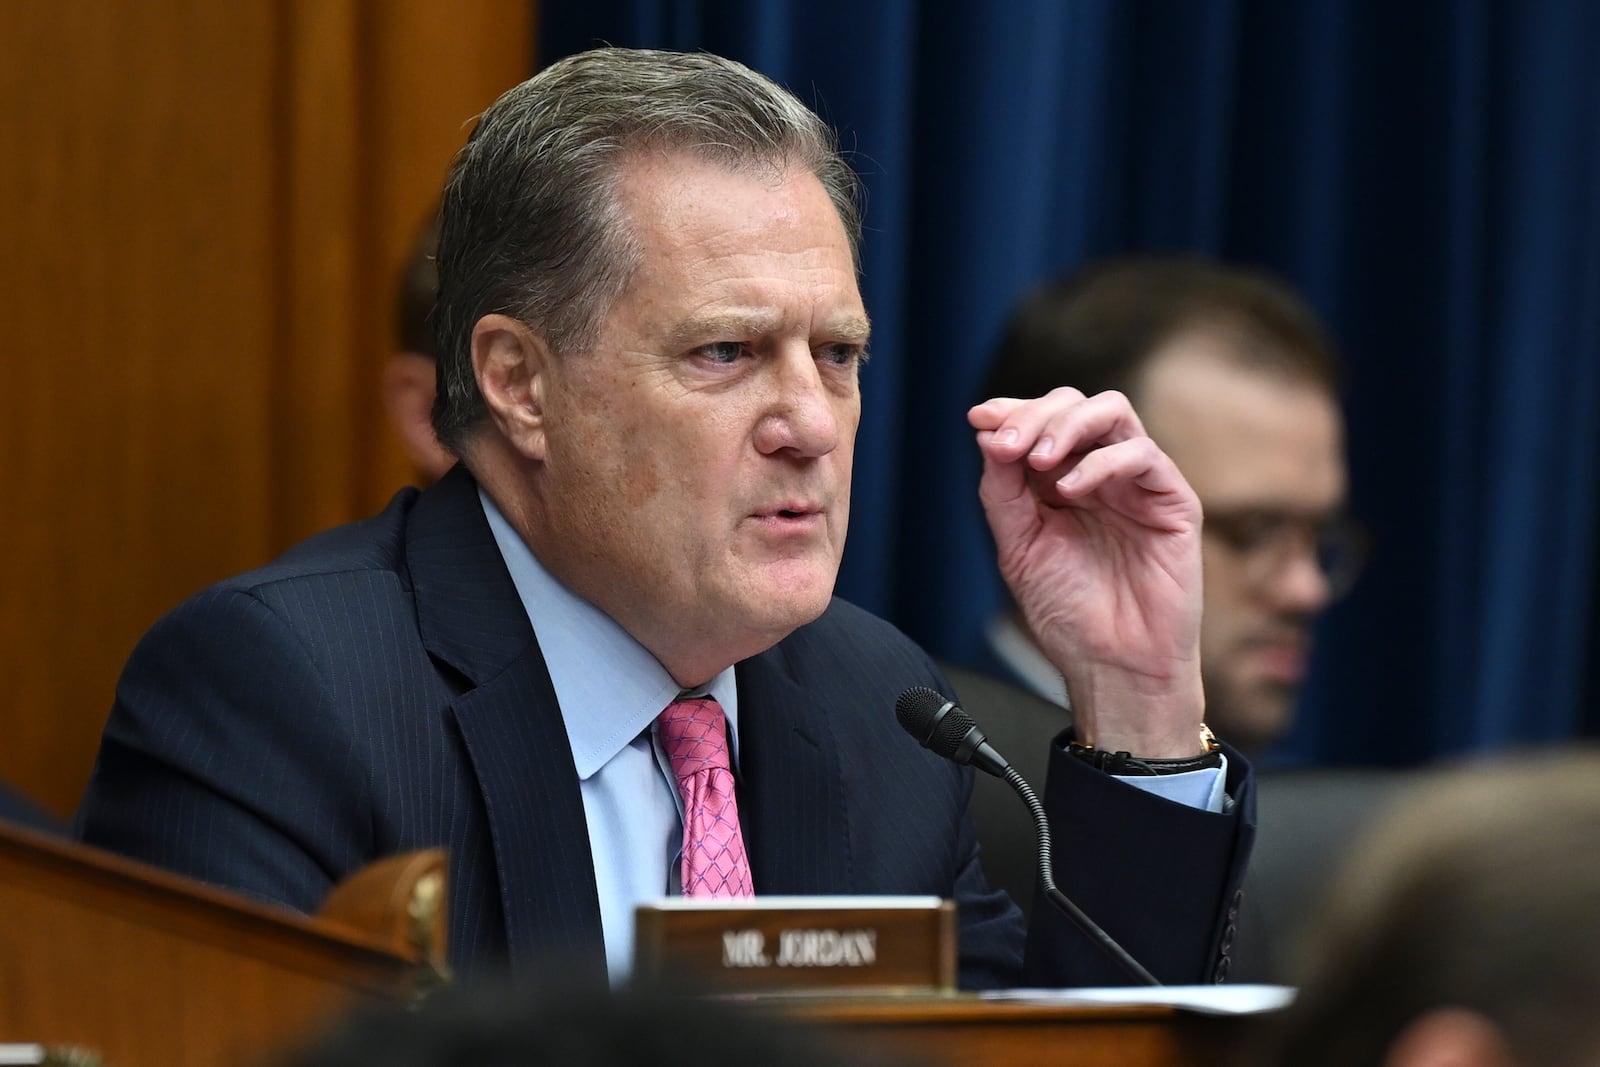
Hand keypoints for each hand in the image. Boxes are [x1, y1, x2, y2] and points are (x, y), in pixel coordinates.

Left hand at [970, 388, 1205, 756]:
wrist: (1111, 665)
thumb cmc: (1068, 614)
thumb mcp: (1017, 546)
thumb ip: (1002, 490)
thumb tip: (988, 433)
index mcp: (1061, 481)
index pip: (1041, 421)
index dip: (1011, 411)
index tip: (980, 419)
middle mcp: (1100, 474)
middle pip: (1074, 405)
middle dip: (1034, 415)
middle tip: (1008, 446)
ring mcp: (1137, 484)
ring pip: (1111, 413)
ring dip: (1067, 425)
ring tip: (1036, 459)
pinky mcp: (1172, 501)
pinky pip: (1142, 454)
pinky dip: (1100, 461)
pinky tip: (1071, 488)